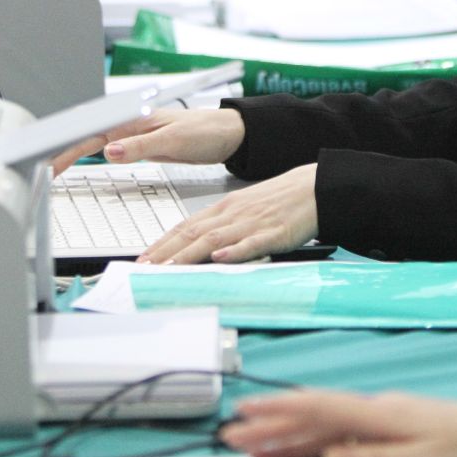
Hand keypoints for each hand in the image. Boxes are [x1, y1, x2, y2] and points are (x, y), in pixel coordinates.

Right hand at [48, 107, 245, 176]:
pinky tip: (78, 163)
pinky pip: (105, 150)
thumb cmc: (205, 131)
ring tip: (48, 170)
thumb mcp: (173, 140)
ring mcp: (131, 135)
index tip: (48, 164)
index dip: (65, 149)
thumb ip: (140, 146)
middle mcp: (127, 124)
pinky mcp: (138, 145)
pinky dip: (87, 157)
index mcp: (131, 119)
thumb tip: (108, 152)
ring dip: (70, 154)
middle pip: (84, 138)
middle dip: (59, 152)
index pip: (90, 134)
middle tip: (39, 173)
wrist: (227, 133)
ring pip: (91, 143)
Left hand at [139, 163, 316, 263]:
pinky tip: (221, 257)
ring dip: (189, 254)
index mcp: (223, 208)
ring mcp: (251, 223)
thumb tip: (197, 247)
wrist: (312, 187)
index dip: (162, 243)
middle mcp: (232, 215)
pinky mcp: (274, 233)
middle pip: (192, 234)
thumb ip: (220, 226)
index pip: (185, 227)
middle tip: (145, 268)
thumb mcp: (242, 209)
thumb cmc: (277, 201)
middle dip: (166, 253)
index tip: (143, 259)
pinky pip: (251, 243)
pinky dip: (234, 250)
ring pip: (214, 239)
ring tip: (170, 267)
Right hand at [220, 390, 456, 456]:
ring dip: (283, 435)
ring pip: (319, 426)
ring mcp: (375, 418)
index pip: (318, 407)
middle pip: (310, 416)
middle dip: (269, 426)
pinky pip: (335, 434)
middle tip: (231, 437)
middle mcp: (371, 411)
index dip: (278, 410)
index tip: (245, 414)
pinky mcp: (381, 429)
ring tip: (249, 447)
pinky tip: (291, 453)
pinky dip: (308, 443)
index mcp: (378, 414)